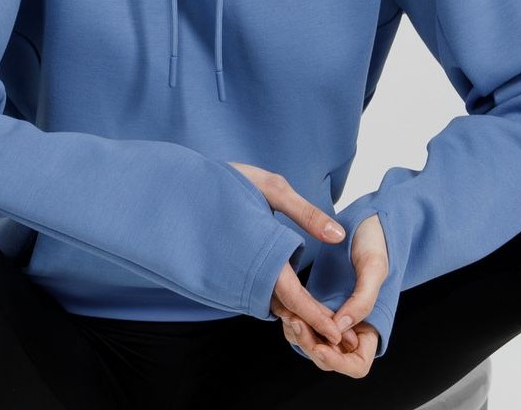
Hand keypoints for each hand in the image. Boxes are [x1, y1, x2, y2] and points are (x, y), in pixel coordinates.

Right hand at [226, 162, 358, 352]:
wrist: (181, 185)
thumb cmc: (229, 181)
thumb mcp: (271, 188)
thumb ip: (305, 213)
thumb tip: (339, 236)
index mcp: (261, 252)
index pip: (292, 296)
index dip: (315, 317)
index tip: (337, 335)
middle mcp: (247, 270)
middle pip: (283, 307)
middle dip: (311, 324)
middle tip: (340, 340)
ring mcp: (237, 273)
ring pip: (270, 302)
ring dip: (296, 316)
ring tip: (325, 327)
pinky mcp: (232, 271)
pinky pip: (258, 292)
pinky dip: (280, 303)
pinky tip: (297, 305)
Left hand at [281, 213, 387, 377]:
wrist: (365, 220)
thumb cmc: (375, 240)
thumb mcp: (373, 267)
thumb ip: (362, 299)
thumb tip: (340, 328)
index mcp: (371, 326)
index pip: (357, 365)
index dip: (338, 362)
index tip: (320, 346)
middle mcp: (352, 328)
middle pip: (330, 358)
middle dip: (311, 347)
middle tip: (295, 324)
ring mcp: (334, 316)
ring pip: (314, 342)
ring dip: (300, 335)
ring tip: (288, 315)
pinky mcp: (319, 302)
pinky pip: (305, 322)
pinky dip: (295, 319)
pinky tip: (285, 305)